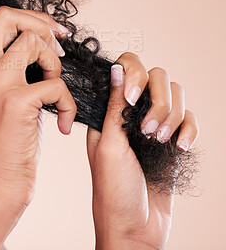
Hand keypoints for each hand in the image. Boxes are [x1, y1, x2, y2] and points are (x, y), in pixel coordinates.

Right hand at [0, 6, 76, 249]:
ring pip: (34, 43)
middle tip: (60, 52)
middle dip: (43, 27)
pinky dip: (67, 102)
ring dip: (56, 65)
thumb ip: (12, 74)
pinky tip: (63, 123)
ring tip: (56, 93)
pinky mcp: (15, 103)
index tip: (52, 35)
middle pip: (10, 18)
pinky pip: (54, 83)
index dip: (30, 19)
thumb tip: (41, 50)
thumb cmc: (3, 148)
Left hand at [87, 53, 198, 249]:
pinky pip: (189, 119)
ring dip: (172, 116)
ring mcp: (154, 124)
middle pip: (157, 78)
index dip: (133, 75)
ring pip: (176, 96)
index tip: (132, 98)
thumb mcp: (109, 145)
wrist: (136, 229)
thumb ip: (113, 106)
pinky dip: (189, 130)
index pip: (126, 69)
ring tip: (160, 141)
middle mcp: (132, 112)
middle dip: (158, 101)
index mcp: (109, 109)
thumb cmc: (113, 191)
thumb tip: (115, 69)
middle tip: (148, 130)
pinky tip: (180, 148)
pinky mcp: (172, 140)